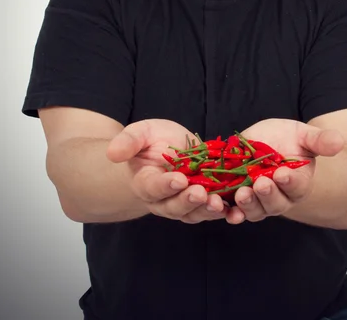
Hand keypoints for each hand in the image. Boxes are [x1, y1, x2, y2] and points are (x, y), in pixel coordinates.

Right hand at [106, 119, 227, 222]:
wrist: (165, 150)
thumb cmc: (150, 142)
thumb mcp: (139, 133)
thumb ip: (128, 141)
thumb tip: (112, 153)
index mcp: (145, 182)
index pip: (152, 187)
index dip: (164, 185)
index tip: (178, 179)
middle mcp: (162, 199)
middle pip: (173, 206)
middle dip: (188, 200)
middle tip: (201, 193)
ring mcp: (183, 203)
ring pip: (193, 213)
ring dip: (206, 210)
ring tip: (219, 203)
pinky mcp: (202, 201)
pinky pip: (211, 211)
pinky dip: (224, 212)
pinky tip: (235, 210)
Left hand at [225, 118, 343, 223]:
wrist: (268, 143)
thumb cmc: (290, 140)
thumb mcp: (305, 135)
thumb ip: (320, 141)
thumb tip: (339, 142)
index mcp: (298, 182)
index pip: (297, 186)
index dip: (290, 181)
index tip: (283, 173)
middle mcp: (279, 196)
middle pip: (275, 203)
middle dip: (268, 194)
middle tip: (261, 183)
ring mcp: (258, 198)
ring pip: (255, 209)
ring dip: (248, 205)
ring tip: (241, 194)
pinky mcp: (237, 195)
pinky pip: (234, 209)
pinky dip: (229, 212)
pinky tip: (224, 209)